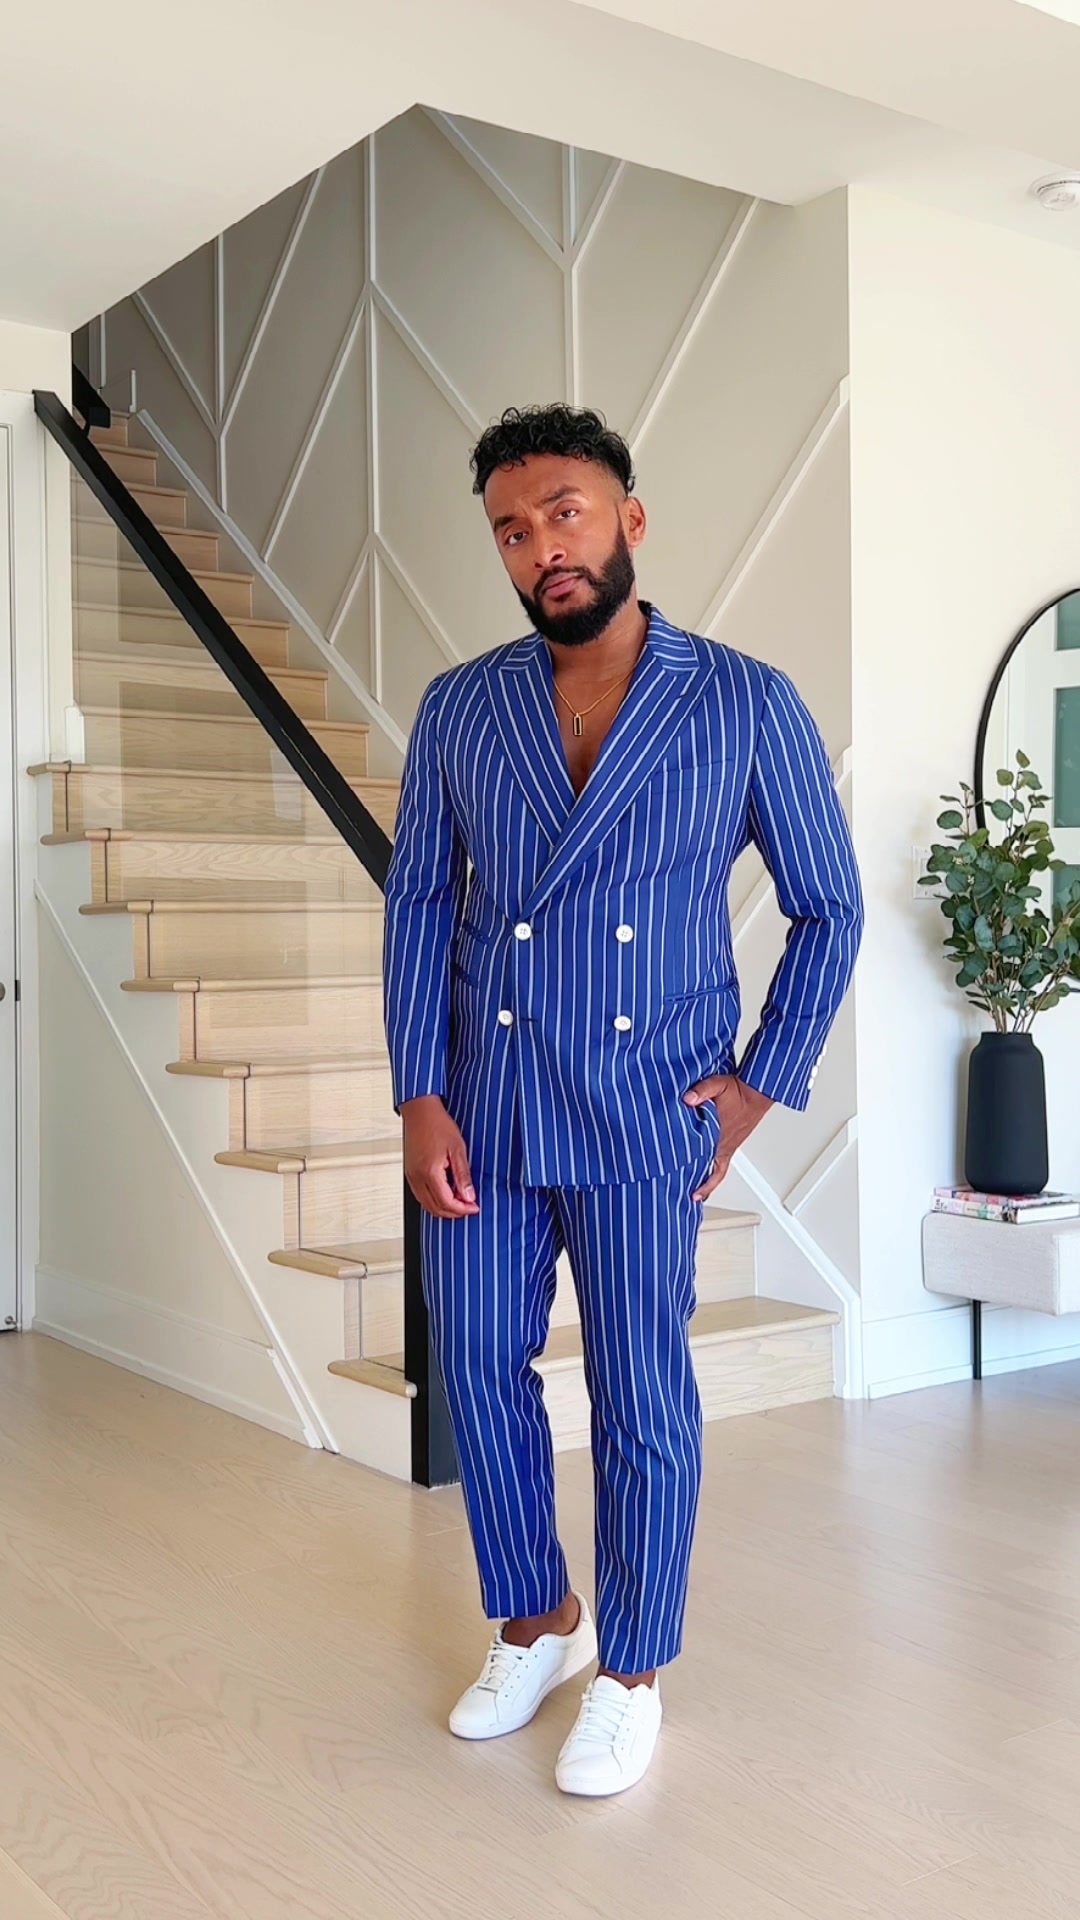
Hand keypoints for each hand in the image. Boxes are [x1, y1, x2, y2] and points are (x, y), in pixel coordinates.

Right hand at [400, 1095, 480, 1218]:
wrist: (420, 1111)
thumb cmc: (437, 1124)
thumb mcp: (458, 1149)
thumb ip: (463, 1176)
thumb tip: (469, 1196)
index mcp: (430, 1172)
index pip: (447, 1203)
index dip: (463, 1209)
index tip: (474, 1207)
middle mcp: (417, 1177)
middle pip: (435, 1208)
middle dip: (454, 1212)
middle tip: (468, 1207)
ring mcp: (411, 1176)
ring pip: (426, 1205)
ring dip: (443, 1208)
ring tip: (459, 1202)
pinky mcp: (409, 1173)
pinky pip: (420, 1195)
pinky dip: (433, 1200)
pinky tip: (446, 1194)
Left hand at [683, 1075, 773, 1201]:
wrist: (757, 1092)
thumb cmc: (738, 1091)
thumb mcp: (719, 1084)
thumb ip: (702, 1090)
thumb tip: (687, 1099)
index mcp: (719, 1133)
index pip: (704, 1157)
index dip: (694, 1172)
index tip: (684, 1184)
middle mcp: (724, 1144)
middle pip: (708, 1170)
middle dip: (696, 1184)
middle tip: (682, 1196)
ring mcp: (727, 1147)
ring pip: (714, 1172)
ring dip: (704, 1184)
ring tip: (692, 1197)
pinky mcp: (729, 1146)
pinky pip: (720, 1167)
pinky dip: (712, 1177)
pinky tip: (705, 1182)